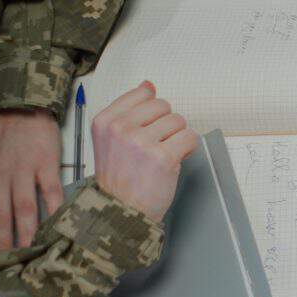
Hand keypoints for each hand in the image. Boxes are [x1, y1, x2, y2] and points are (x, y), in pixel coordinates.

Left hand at [0, 109, 63, 259]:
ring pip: (24, 211)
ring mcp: (22, 171)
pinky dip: (55, 212)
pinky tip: (58, 227)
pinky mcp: (46, 166)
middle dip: (2, 247)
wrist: (20, 108)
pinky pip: (51, 194)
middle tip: (8, 267)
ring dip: (28, 236)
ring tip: (32, 255)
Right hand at [91, 81, 198, 221]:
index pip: (143, 93)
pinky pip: (190, 137)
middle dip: (166, 125)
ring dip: (177, 138)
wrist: (121, 211)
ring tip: (162, 156)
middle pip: (164, 106)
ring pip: (179, 121)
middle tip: (155, 147)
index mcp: (105, 121)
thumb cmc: (120, 178)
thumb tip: (148, 84)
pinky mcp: (163, 157)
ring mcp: (141, 142)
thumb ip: (130, 111)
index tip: (146, 129)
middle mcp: (120, 128)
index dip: (152, 113)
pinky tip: (174, 160)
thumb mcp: (112, 139)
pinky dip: (188, 149)